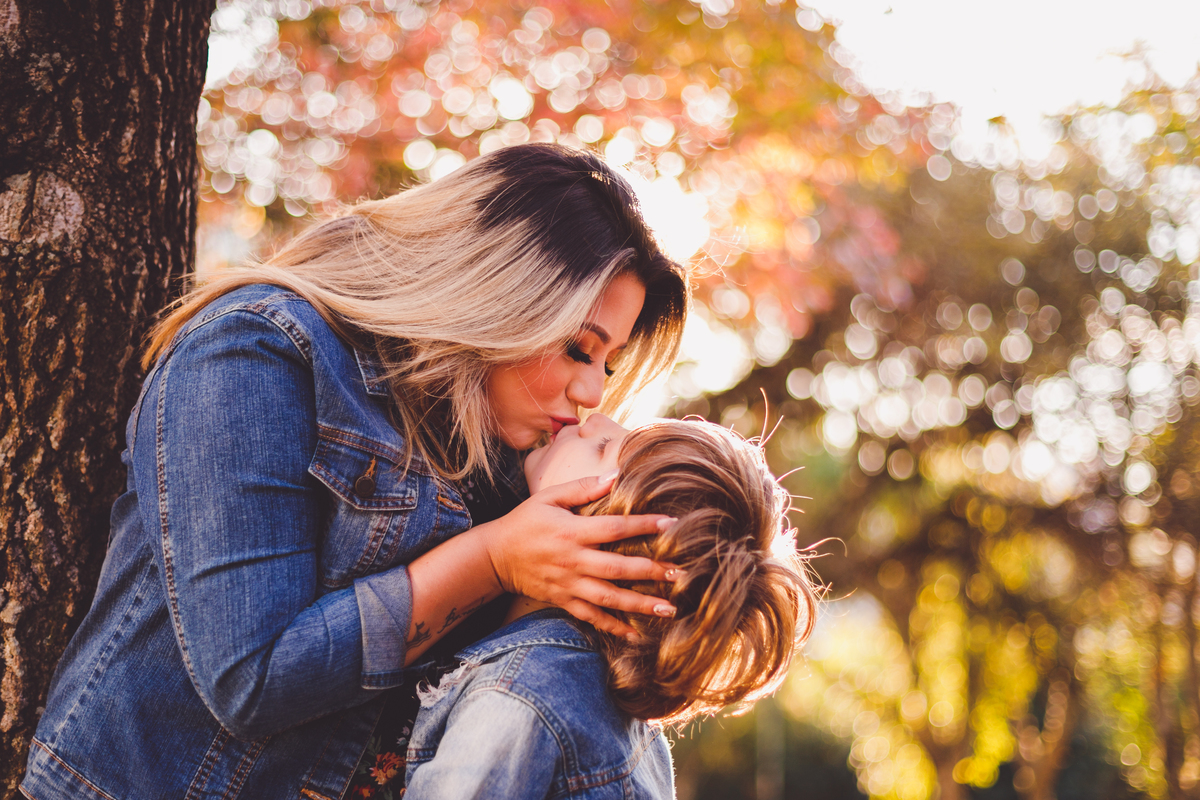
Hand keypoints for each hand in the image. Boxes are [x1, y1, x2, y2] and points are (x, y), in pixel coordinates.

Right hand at [478, 472, 679, 638]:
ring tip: (669, 609)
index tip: (672, 524)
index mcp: (571, 531)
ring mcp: (568, 584)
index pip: (614, 528)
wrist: (495, 555)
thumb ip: (583, 487)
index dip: (643, 525)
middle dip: (650, 572)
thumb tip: (616, 476)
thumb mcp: (549, 496)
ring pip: (609, 598)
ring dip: (640, 604)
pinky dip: (614, 628)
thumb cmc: (525, 521)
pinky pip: (592, 618)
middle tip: (680, 574)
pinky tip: (637, 635)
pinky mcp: (563, 601)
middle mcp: (573, 560)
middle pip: (617, 567)